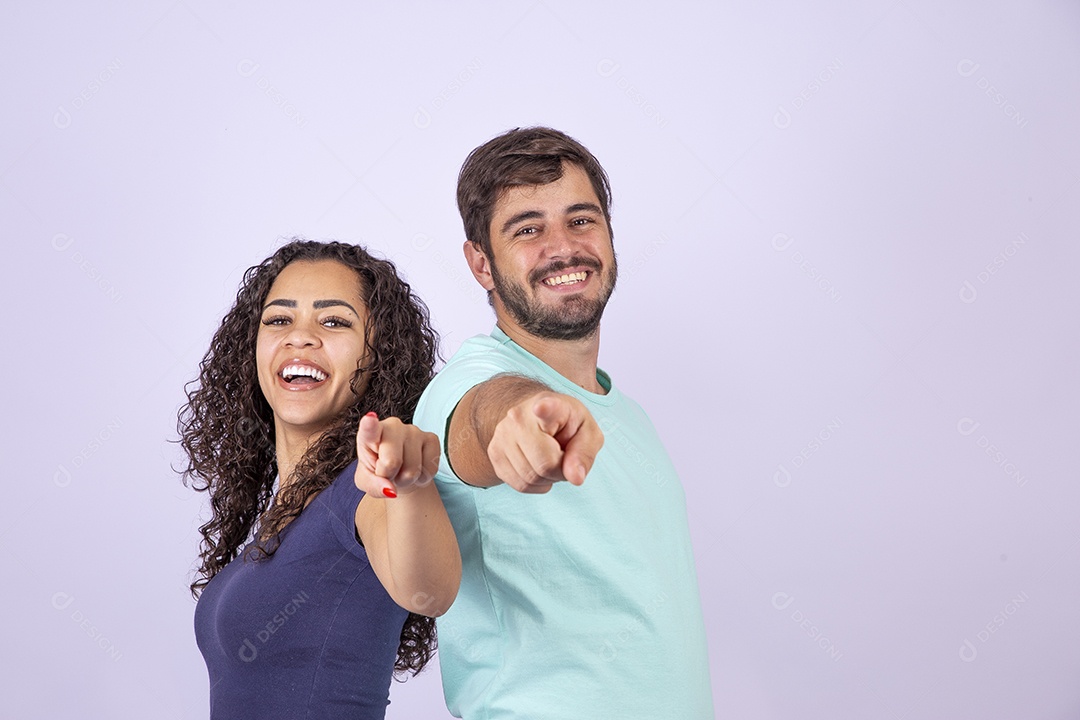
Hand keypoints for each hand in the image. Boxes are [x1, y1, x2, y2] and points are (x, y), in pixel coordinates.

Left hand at [354, 413, 439, 498]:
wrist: (399, 471)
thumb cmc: (379, 471)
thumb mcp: (367, 482)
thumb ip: (373, 485)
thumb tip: (390, 489)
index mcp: (370, 434)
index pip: (370, 429)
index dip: (370, 425)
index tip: (369, 419)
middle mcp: (392, 426)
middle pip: (392, 462)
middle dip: (390, 475)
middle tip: (388, 472)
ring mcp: (414, 430)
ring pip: (413, 469)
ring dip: (406, 479)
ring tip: (401, 471)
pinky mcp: (432, 438)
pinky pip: (430, 468)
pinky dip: (423, 477)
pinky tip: (417, 468)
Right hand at [487, 392, 603, 493]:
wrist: (537, 418)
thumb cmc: (567, 425)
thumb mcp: (588, 434)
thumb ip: (585, 454)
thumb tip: (575, 478)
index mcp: (551, 406)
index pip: (545, 407)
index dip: (544, 409)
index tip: (541, 407)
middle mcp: (519, 417)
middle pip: (544, 464)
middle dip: (560, 471)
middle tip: (563, 457)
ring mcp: (502, 435)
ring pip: (530, 478)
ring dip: (547, 479)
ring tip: (550, 459)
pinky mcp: (494, 453)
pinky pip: (519, 485)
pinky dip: (534, 485)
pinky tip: (537, 467)